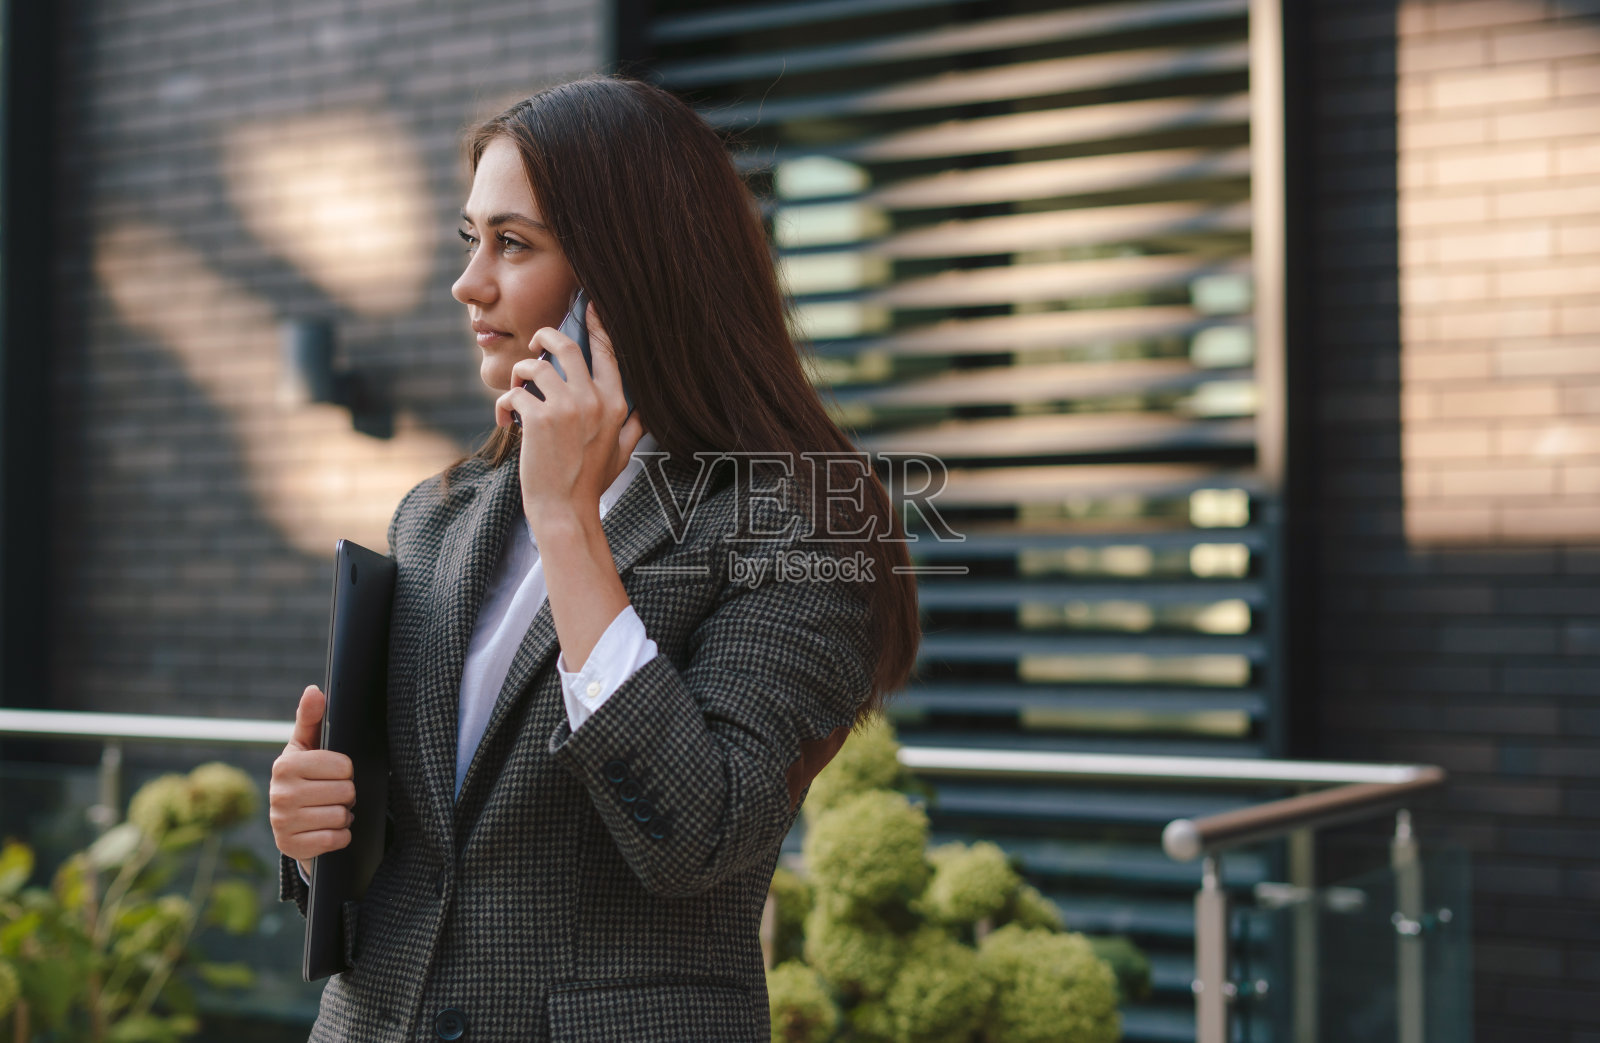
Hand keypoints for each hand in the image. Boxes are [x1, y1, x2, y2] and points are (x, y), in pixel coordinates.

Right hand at [269, 685, 355, 874]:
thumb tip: (314, 690)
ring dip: (343, 815)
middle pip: (345, 792)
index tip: (335, 773)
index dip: (347, 771)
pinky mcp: (290, 847)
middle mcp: (279, 794)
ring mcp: (282, 822)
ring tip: (329, 810)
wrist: (292, 821)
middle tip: (333, 794)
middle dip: (346, 794)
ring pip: (341, 816)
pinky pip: (335, 840)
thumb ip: (311, 717)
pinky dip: (339, 836)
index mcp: (286, 764)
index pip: (343, 766)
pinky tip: (326, 829)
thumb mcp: (307, 745)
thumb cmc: (306, 774)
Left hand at [495, 302, 643, 540]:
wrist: (565, 510)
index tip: (588, 305)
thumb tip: (645, 412)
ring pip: (533, 367)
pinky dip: (504, 406)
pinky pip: (514, 394)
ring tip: (517, 395)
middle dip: (543, 338)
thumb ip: (634, 427)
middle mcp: (594, 399)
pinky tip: (507, 423)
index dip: (596, 323)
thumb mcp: (623, 453)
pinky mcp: (539, 419)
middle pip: (565, 344)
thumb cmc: (591, 483)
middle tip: (533, 348)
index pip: (608, 351)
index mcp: (616, 404)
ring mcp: (566, 408)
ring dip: (519, 376)